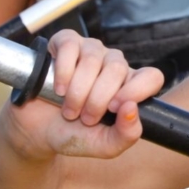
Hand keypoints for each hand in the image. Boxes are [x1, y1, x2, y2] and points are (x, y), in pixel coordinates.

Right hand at [3, 30, 163, 159]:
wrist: (36, 131)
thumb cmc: (73, 134)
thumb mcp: (103, 145)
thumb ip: (125, 135)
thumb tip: (132, 109)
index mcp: (129, 86)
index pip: (152, 77)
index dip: (137, 90)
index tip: (115, 109)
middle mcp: (113, 65)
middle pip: (118, 68)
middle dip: (97, 99)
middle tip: (84, 118)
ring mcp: (91, 51)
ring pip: (93, 58)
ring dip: (78, 90)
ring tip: (68, 108)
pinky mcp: (66, 42)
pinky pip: (70, 45)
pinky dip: (63, 70)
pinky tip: (58, 88)